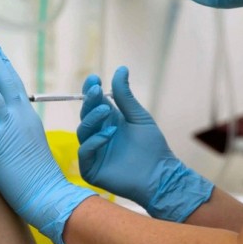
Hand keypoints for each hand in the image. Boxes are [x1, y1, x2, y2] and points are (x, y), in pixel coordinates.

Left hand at [0, 37, 94, 243]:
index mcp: (27, 115)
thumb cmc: (37, 174)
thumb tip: (1, 119)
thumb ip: (16, 127)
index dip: (3, 65)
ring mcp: (10, 129)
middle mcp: (20, 116)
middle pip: (6, 80)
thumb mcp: (28, 142)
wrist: (48, 193)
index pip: (14, 83)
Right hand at [76, 66, 213, 221]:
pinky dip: (94, 142)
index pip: (93, 104)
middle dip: (89, 102)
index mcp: (108, 122)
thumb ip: (125, 96)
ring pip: (82, 132)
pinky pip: (85, 152)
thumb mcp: (138, 116)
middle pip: (85, 115)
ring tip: (108, 112)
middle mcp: (98, 135)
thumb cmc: (152, 147)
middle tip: (96, 91)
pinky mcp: (91, 169)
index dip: (90, 91)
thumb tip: (121, 68)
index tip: (94, 78)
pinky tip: (108, 134)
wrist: (160, 174)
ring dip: (93, 120)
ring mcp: (94, 152)